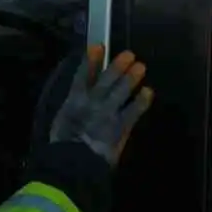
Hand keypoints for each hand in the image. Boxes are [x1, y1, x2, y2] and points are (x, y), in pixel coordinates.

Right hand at [47, 45, 152, 165]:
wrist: (74, 165)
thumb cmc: (64, 145)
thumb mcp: (62, 123)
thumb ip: (71, 109)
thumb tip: (78, 99)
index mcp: (73, 101)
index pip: (81, 76)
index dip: (90, 61)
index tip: (98, 46)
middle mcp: (91, 103)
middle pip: (105, 80)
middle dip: (117, 66)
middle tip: (129, 54)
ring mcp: (107, 114)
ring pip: (121, 92)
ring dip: (131, 79)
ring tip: (141, 66)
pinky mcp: (120, 127)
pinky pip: (133, 111)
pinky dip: (141, 101)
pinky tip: (148, 91)